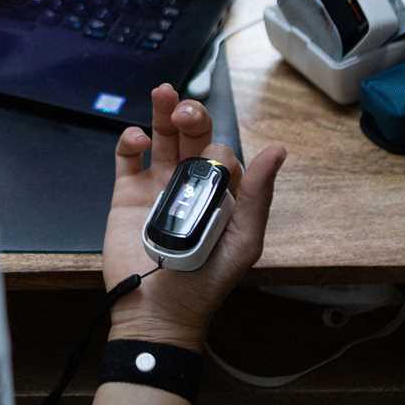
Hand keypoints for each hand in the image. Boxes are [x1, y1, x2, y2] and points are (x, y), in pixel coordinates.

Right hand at [102, 84, 285, 351]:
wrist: (157, 312)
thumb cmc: (205, 283)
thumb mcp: (244, 240)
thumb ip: (258, 195)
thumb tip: (277, 149)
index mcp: (221, 194)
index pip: (223, 155)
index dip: (219, 148)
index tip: (214, 161)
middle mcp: (190, 185)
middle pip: (192, 138)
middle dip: (192, 116)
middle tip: (185, 110)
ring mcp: (157, 188)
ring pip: (162, 139)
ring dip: (162, 112)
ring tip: (162, 93)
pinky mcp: (126, 194)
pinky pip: (128, 160)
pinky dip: (130, 142)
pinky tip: (137, 139)